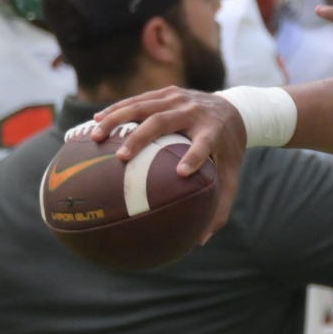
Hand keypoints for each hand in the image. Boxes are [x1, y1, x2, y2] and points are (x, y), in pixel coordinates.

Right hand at [92, 86, 247, 241]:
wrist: (236, 110)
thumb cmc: (229, 151)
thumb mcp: (231, 176)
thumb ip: (219, 207)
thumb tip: (200, 242)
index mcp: (213, 132)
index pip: (204, 145)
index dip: (195, 157)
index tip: (181, 173)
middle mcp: (195, 111)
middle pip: (164, 121)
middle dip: (142, 137)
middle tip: (121, 157)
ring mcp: (180, 98)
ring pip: (145, 105)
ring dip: (118, 119)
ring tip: (96, 136)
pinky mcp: (168, 92)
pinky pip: (139, 100)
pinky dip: (117, 109)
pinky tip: (95, 121)